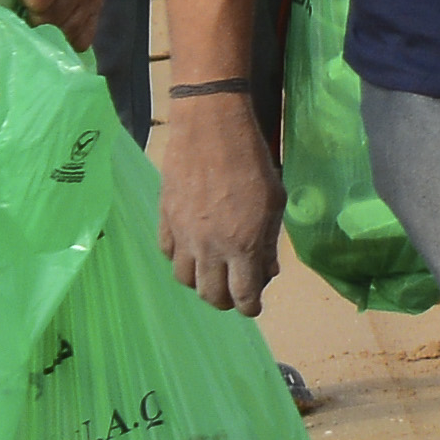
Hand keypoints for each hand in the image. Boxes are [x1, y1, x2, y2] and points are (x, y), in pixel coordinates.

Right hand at [162, 91, 284, 314]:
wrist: (210, 131)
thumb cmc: (252, 163)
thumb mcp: (274, 203)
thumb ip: (267, 242)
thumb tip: (265, 271)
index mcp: (242, 244)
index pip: (242, 295)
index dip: (250, 307)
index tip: (253, 307)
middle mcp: (209, 247)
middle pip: (210, 295)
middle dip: (226, 301)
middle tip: (236, 292)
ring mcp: (183, 235)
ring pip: (184, 280)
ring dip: (202, 283)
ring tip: (215, 273)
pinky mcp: (164, 220)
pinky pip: (168, 254)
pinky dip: (182, 260)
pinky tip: (194, 250)